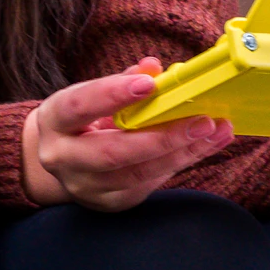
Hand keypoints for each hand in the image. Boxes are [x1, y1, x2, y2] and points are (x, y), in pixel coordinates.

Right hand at [22, 60, 233, 211]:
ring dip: (181, 153)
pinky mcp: (110, 202)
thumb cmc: (83, 119)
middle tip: (202, 121)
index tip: (150, 84)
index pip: (78, 106)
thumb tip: (153, 67)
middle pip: (112, 152)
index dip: (112, 95)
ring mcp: (85, 186)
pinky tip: (204, 146)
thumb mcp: (92, 95)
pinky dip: (179, 163)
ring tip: (215, 132)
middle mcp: (62, 158)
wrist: (62, 159)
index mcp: (54, 121)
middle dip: (162, 137)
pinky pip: (149, 184)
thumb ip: (123, 81)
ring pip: (137, 173)